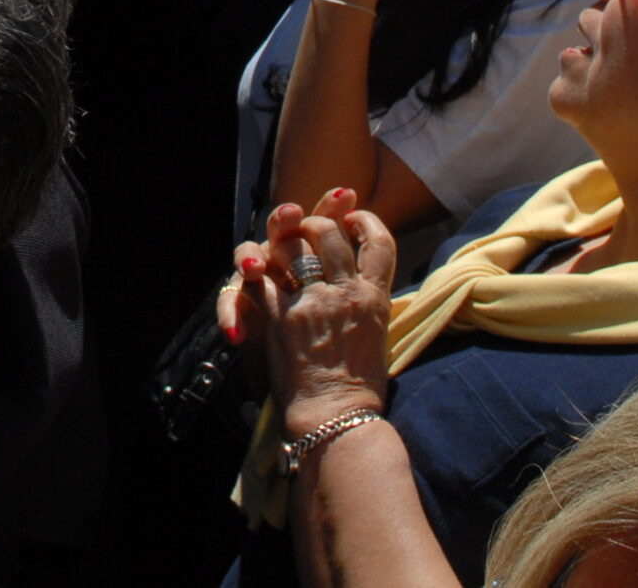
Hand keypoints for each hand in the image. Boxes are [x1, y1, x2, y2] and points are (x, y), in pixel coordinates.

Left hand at [218, 190, 395, 434]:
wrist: (336, 419)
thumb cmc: (360, 389)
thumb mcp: (377, 337)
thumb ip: (366, 304)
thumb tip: (359, 285)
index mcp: (375, 299)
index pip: (380, 243)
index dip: (366, 222)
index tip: (353, 218)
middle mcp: (346, 294)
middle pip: (330, 233)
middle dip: (316, 221)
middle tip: (308, 226)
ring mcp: (312, 302)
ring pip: (293, 246)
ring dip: (283, 241)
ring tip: (280, 244)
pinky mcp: (280, 316)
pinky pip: (262, 278)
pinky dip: (256, 273)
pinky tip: (257, 272)